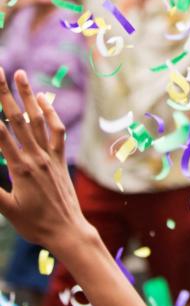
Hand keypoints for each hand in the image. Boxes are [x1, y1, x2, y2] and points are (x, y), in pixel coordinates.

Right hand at [0, 69, 95, 252]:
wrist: (68, 230)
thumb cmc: (34, 225)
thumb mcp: (6, 210)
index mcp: (20, 168)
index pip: (0, 134)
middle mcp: (36, 157)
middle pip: (18, 119)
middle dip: (6, 95)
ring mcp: (50, 155)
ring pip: (37, 120)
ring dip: (28, 96)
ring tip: (21, 74)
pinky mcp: (59, 159)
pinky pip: (56, 131)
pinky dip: (50, 114)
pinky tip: (43, 100)